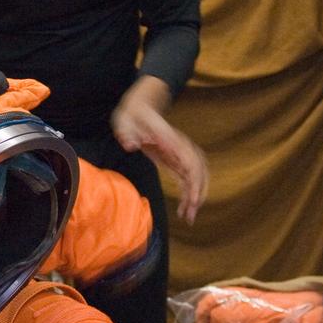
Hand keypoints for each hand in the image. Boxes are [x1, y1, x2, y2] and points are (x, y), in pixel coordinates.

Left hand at [112, 76, 207, 224]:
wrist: (142, 105)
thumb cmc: (133, 114)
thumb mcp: (125, 121)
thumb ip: (127, 132)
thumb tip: (130, 145)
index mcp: (170, 139)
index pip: (189, 161)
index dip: (194, 181)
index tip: (192, 199)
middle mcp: (180, 146)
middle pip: (197, 172)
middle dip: (197, 194)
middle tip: (189, 217)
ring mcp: (180, 152)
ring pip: (196, 176)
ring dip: (196, 196)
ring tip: (189, 217)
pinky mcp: (175, 158)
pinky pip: (187, 176)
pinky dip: (189, 191)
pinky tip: (185, 205)